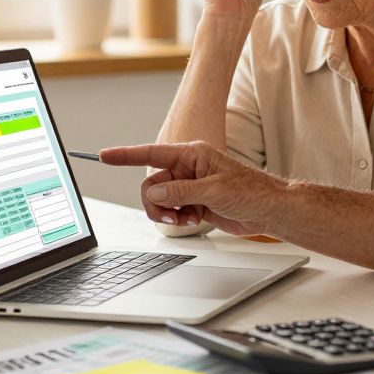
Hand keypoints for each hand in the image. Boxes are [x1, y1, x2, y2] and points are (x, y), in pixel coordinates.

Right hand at [98, 142, 283, 236]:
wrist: (269, 211)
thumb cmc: (251, 191)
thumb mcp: (214, 191)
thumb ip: (181, 192)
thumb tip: (153, 193)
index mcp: (192, 154)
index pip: (152, 153)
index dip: (126, 155)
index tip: (104, 155)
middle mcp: (188, 168)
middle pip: (152, 184)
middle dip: (156, 203)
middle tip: (171, 216)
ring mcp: (190, 186)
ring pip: (159, 200)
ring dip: (167, 213)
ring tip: (186, 219)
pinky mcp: (194, 202)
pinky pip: (171, 210)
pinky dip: (176, 219)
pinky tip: (193, 220)